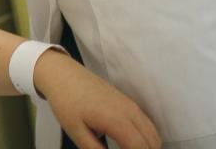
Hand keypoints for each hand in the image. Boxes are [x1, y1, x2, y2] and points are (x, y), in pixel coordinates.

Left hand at [35, 51, 161, 148]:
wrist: (62, 74)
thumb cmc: (66, 102)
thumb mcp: (76, 131)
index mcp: (116, 120)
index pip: (140, 147)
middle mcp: (129, 111)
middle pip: (152, 141)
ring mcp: (130, 104)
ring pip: (153, 132)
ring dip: (147, 146)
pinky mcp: (128, 101)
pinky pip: (147, 123)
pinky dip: (146, 136)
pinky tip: (131, 144)